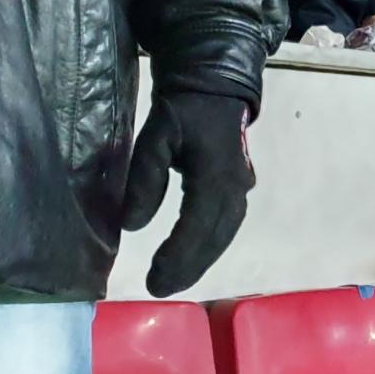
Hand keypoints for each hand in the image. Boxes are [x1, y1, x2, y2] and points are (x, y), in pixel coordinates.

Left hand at [121, 91, 253, 295]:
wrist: (215, 85)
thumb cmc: (182, 109)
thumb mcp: (155, 136)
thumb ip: (145, 179)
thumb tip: (133, 226)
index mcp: (215, 175)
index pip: (198, 225)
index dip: (178, 255)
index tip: (154, 279)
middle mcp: (235, 186)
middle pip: (216, 237)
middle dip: (189, 266)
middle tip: (161, 288)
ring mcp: (241, 186)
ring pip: (225, 233)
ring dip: (202, 260)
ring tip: (175, 280)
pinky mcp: (239, 186)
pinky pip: (228, 224)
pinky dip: (210, 245)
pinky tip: (195, 256)